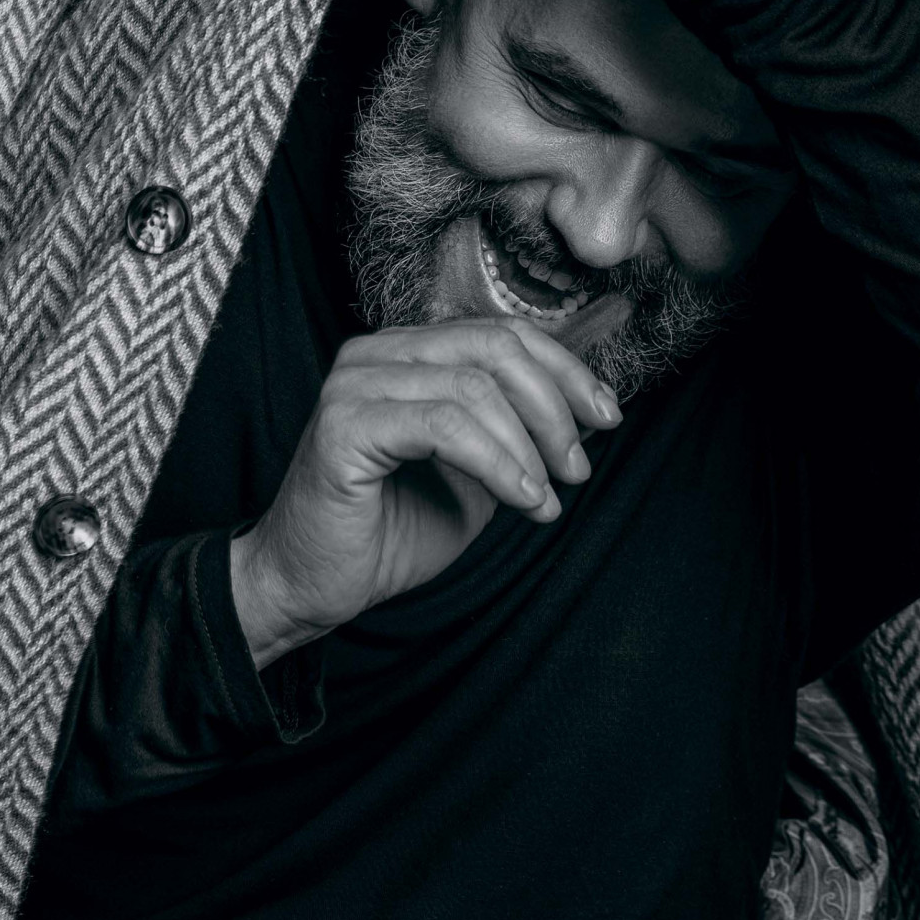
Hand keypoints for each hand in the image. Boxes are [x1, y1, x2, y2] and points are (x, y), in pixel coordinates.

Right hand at [230, 317, 621, 667]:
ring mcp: (355, 384)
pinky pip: (444, 426)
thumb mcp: (476, 473)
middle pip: (494, 348)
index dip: (565, 370)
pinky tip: (522, 499)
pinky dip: (497, 463)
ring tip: (547, 497)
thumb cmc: (391, 531)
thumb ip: (515, 432)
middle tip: (578, 467)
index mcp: (406, 353)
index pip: (502, 334)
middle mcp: (376, 354)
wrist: (313, 585)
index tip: (607, 416)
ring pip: (474, 386)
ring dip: (528, 445)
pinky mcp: (345, 425)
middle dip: (555, 406)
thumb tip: (584, 408)